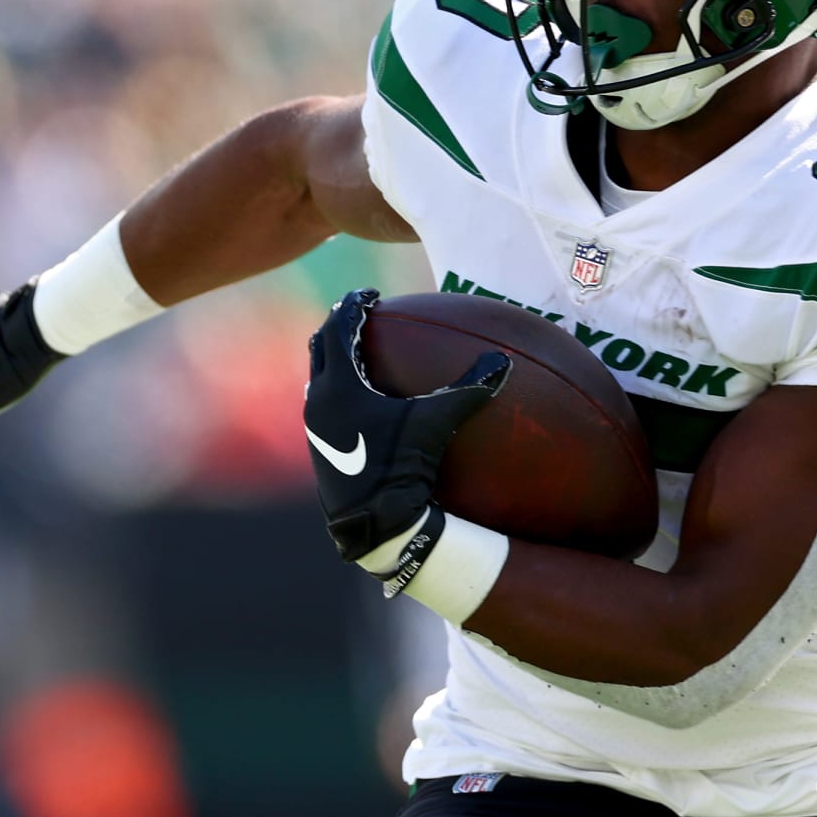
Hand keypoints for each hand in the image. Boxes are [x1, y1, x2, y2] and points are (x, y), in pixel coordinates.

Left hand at [302, 288, 509, 560]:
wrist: (374, 522)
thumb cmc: (402, 468)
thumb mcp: (437, 423)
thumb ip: (467, 389)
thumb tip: (502, 361)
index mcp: (339, 386)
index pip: (337, 329)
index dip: (353, 306)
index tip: (370, 293)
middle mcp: (318, 400)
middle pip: (320, 347)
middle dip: (338, 327)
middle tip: (360, 315)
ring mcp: (314, 426)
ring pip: (319, 377)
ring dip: (335, 358)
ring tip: (359, 351)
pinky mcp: (318, 447)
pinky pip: (324, 402)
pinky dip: (339, 388)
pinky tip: (363, 399)